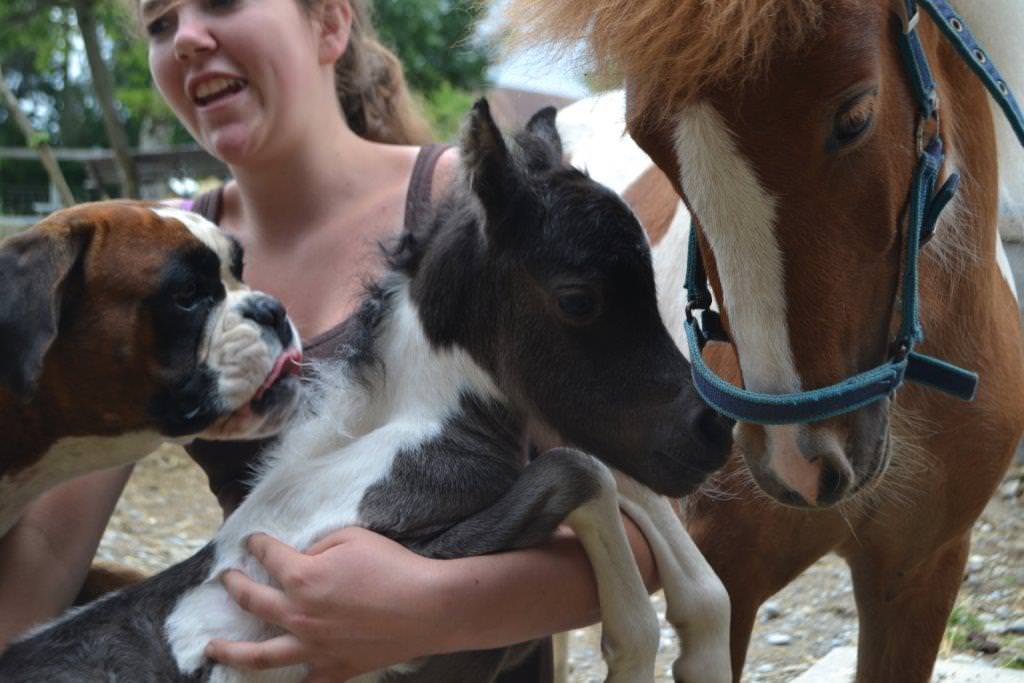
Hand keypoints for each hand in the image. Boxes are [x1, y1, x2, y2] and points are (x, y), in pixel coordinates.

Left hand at [204, 528, 449, 682]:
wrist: (427, 607)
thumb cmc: (392, 566)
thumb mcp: (353, 537)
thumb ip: (318, 545)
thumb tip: (304, 558)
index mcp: (302, 579)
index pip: (269, 557)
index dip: (257, 545)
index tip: (252, 541)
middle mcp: (299, 616)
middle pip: (252, 603)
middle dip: (234, 587)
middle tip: (226, 580)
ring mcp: (313, 648)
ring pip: (260, 656)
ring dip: (230, 651)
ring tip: (211, 648)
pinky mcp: (335, 669)